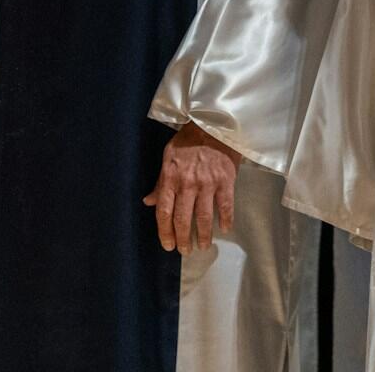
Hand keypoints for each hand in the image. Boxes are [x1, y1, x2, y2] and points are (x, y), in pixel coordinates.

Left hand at [142, 122, 241, 252]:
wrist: (213, 124)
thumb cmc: (188, 141)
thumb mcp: (168, 157)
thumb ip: (160, 182)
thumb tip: (148, 202)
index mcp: (170, 177)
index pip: (164, 211)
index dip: (164, 232)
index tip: (167, 245)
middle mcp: (188, 183)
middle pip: (183, 219)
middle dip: (183, 239)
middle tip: (185, 251)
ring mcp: (208, 183)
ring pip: (204, 217)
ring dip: (203, 235)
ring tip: (203, 246)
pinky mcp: (226, 180)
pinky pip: (226, 206)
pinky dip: (225, 220)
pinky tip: (224, 228)